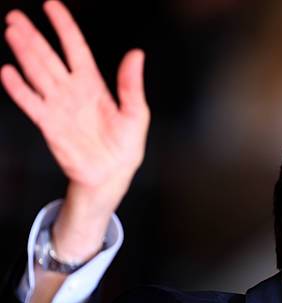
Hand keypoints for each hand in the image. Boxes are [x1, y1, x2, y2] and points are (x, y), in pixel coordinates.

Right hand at [1, 1, 148, 262]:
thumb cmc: (125, 145)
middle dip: (33, 36)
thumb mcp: (136, 113)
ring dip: (24, 54)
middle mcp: (73, 91)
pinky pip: (31, 103)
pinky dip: (19, 89)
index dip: (64, 27)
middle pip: (49, 57)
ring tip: (11, 32)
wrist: (111, 174)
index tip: (52, 6)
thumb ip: (131, 85)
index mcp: (94, 85)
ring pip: (37, 73)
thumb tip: (137, 54)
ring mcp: (59, 106)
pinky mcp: (49, 124)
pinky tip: (8, 72)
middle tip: (16, 16)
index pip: (76, 49)